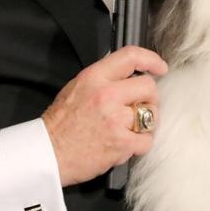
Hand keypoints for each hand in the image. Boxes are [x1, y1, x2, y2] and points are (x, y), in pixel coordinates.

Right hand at [41, 46, 167, 185]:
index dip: (151, 59)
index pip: (130, 56)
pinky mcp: (122, 143)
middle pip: (148, 87)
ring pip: (151, 114)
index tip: (160, 67)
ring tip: (129, 127)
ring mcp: (116, 120)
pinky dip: (140, 143)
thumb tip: (129, 76)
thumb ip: (104, 79)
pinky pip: (147, 140)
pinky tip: (126, 143)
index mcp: (94, 78)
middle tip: (140, 106)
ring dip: (146, 122)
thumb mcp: (76, 87)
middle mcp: (106, 95)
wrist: (49, 154)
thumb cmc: (60, 124)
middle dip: (149, 97)